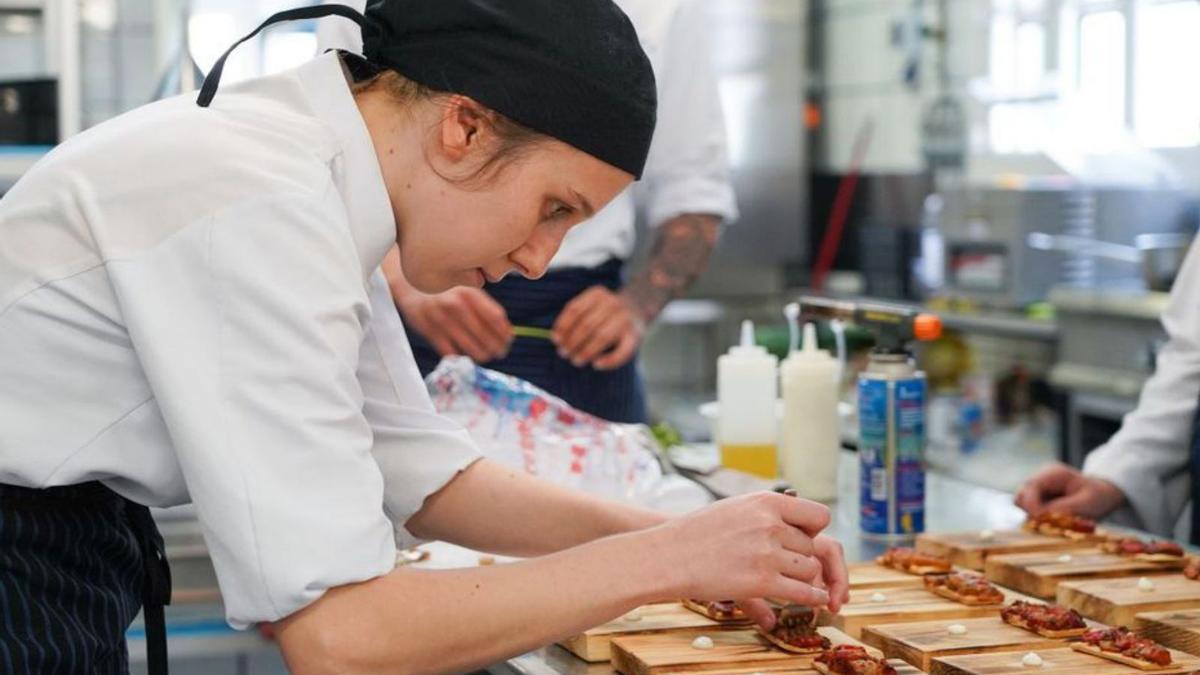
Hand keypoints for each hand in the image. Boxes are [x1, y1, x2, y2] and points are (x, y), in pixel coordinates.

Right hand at [397, 287, 512, 362]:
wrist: (407, 284)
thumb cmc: (443, 289)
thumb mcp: (464, 288)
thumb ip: (483, 306)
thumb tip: (507, 331)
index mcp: (468, 292)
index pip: (496, 317)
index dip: (505, 332)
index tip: (509, 339)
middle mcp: (456, 305)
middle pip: (486, 335)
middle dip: (497, 347)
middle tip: (501, 352)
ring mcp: (442, 319)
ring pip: (471, 348)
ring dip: (483, 355)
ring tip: (486, 356)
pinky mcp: (429, 331)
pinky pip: (451, 352)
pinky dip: (461, 356)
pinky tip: (466, 354)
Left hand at [552, 286, 644, 369]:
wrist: (638, 307)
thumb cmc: (604, 311)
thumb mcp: (590, 304)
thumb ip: (574, 317)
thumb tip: (556, 338)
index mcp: (597, 294)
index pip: (575, 309)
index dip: (563, 326)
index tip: (556, 340)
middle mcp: (612, 303)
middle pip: (587, 324)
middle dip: (572, 341)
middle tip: (564, 353)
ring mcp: (625, 319)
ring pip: (602, 337)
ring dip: (586, 352)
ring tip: (576, 360)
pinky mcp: (635, 336)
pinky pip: (622, 352)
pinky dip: (608, 361)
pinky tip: (596, 364)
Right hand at [643, 492, 847, 629]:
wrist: (669, 555)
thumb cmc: (698, 532)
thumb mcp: (737, 508)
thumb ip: (770, 515)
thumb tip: (800, 529)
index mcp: (766, 502)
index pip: (819, 515)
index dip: (814, 530)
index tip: (802, 538)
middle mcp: (771, 524)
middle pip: (811, 546)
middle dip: (800, 556)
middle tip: (779, 563)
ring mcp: (767, 554)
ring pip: (809, 569)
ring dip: (800, 577)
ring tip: (779, 577)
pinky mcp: (762, 582)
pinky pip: (803, 592)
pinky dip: (813, 597)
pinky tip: (816, 600)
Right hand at [1014, 463, 1126, 519]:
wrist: (1103, 496)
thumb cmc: (1098, 497)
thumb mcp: (1086, 504)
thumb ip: (1062, 508)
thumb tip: (1039, 516)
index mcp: (1053, 473)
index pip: (1031, 487)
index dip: (1032, 505)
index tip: (1041, 521)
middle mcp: (1041, 478)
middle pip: (1021, 495)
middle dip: (1032, 512)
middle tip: (1049, 524)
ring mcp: (1038, 488)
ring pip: (1022, 504)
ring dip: (1035, 516)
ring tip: (1055, 522)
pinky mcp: (1038, 498)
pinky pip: (1029, 510)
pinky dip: (1039, 518)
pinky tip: (1055, 521)